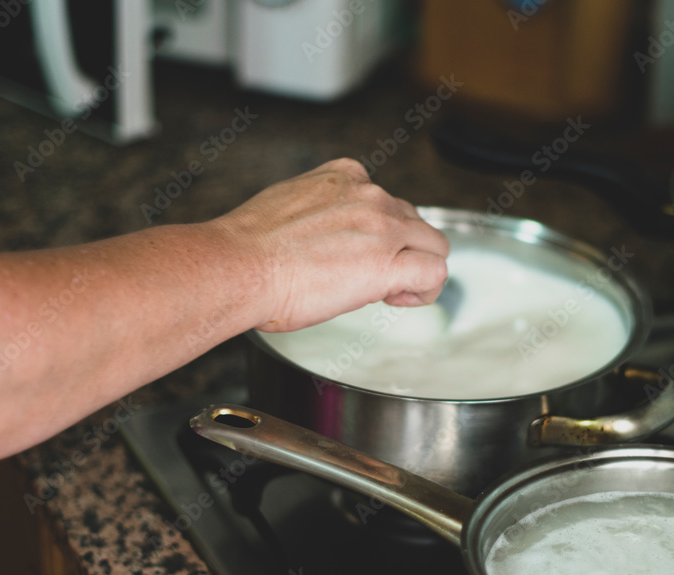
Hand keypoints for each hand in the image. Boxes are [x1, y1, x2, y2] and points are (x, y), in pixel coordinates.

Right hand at [215, 159, 449, 331]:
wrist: (238, 266)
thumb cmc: (248, 249)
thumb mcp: (288, 206)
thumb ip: (320, 212)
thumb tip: (324, 237)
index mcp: (344, 176)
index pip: (386, 199)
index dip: (381, 232)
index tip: (361, 253)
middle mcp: (369, 195)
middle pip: (414, 221)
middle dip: (401, 250)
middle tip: (375, 277)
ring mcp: (383, 227)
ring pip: (434, 243)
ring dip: (417, 268)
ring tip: (388, 291)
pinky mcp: (389, 263)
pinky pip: (435, 271)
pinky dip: (426, 289)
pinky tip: (398, 299)